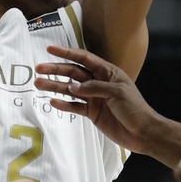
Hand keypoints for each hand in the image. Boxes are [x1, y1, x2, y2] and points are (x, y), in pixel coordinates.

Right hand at [35, 44, 167, 157]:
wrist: (142, 133)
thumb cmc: (134, 108)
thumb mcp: (117, 93)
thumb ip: (94, 88)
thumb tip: (73, 87)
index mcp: (107, 72)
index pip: (84, 58)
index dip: (67, 53)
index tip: (50, 49)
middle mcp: (98, 82)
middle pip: (73, 73)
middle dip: (56, 70)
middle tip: (38, 69)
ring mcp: (94, 98)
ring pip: (71, 89)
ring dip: (55, 86)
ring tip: (38, 84)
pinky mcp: (92, 113)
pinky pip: (75, 106)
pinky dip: (64, 104)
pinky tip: (52, 101)